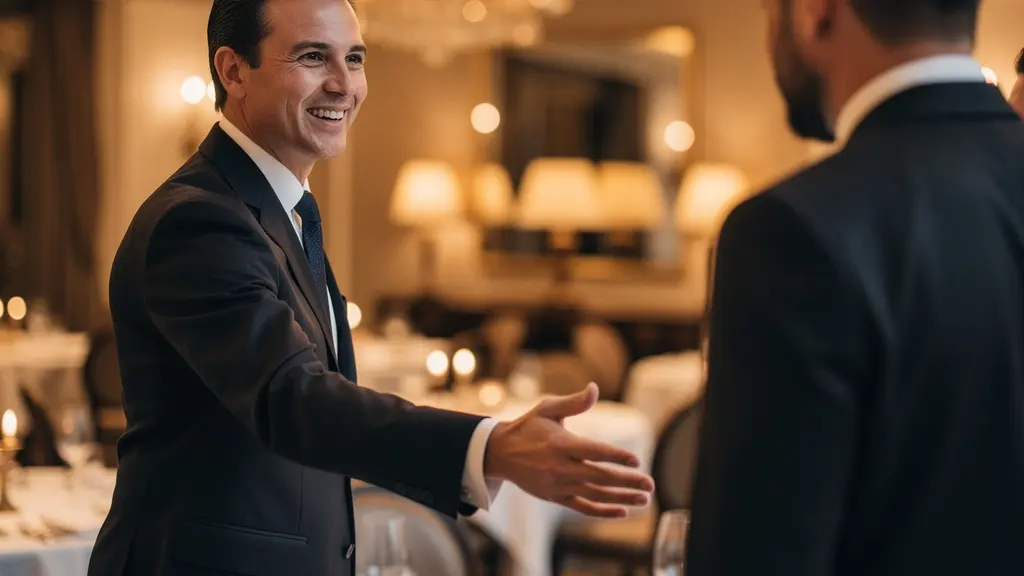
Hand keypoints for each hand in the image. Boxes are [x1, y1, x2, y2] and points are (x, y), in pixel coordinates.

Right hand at [483, 383, 654, 517]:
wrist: (499, 453)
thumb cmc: (527, 427)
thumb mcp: (547, 408)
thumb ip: (574, 401)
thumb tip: (595, 387)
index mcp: (561, 444)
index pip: (594, 451)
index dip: (616, 456)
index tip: (637, 461)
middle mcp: (560, 467)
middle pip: (599, 476)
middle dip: (627, 482)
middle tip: (650, 484)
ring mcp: (558, 484)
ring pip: (595, 494)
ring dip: (621, 498)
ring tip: (644, 499)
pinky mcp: (555, 497)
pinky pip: (582, 507)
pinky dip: (602, 511)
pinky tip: (622, 511)